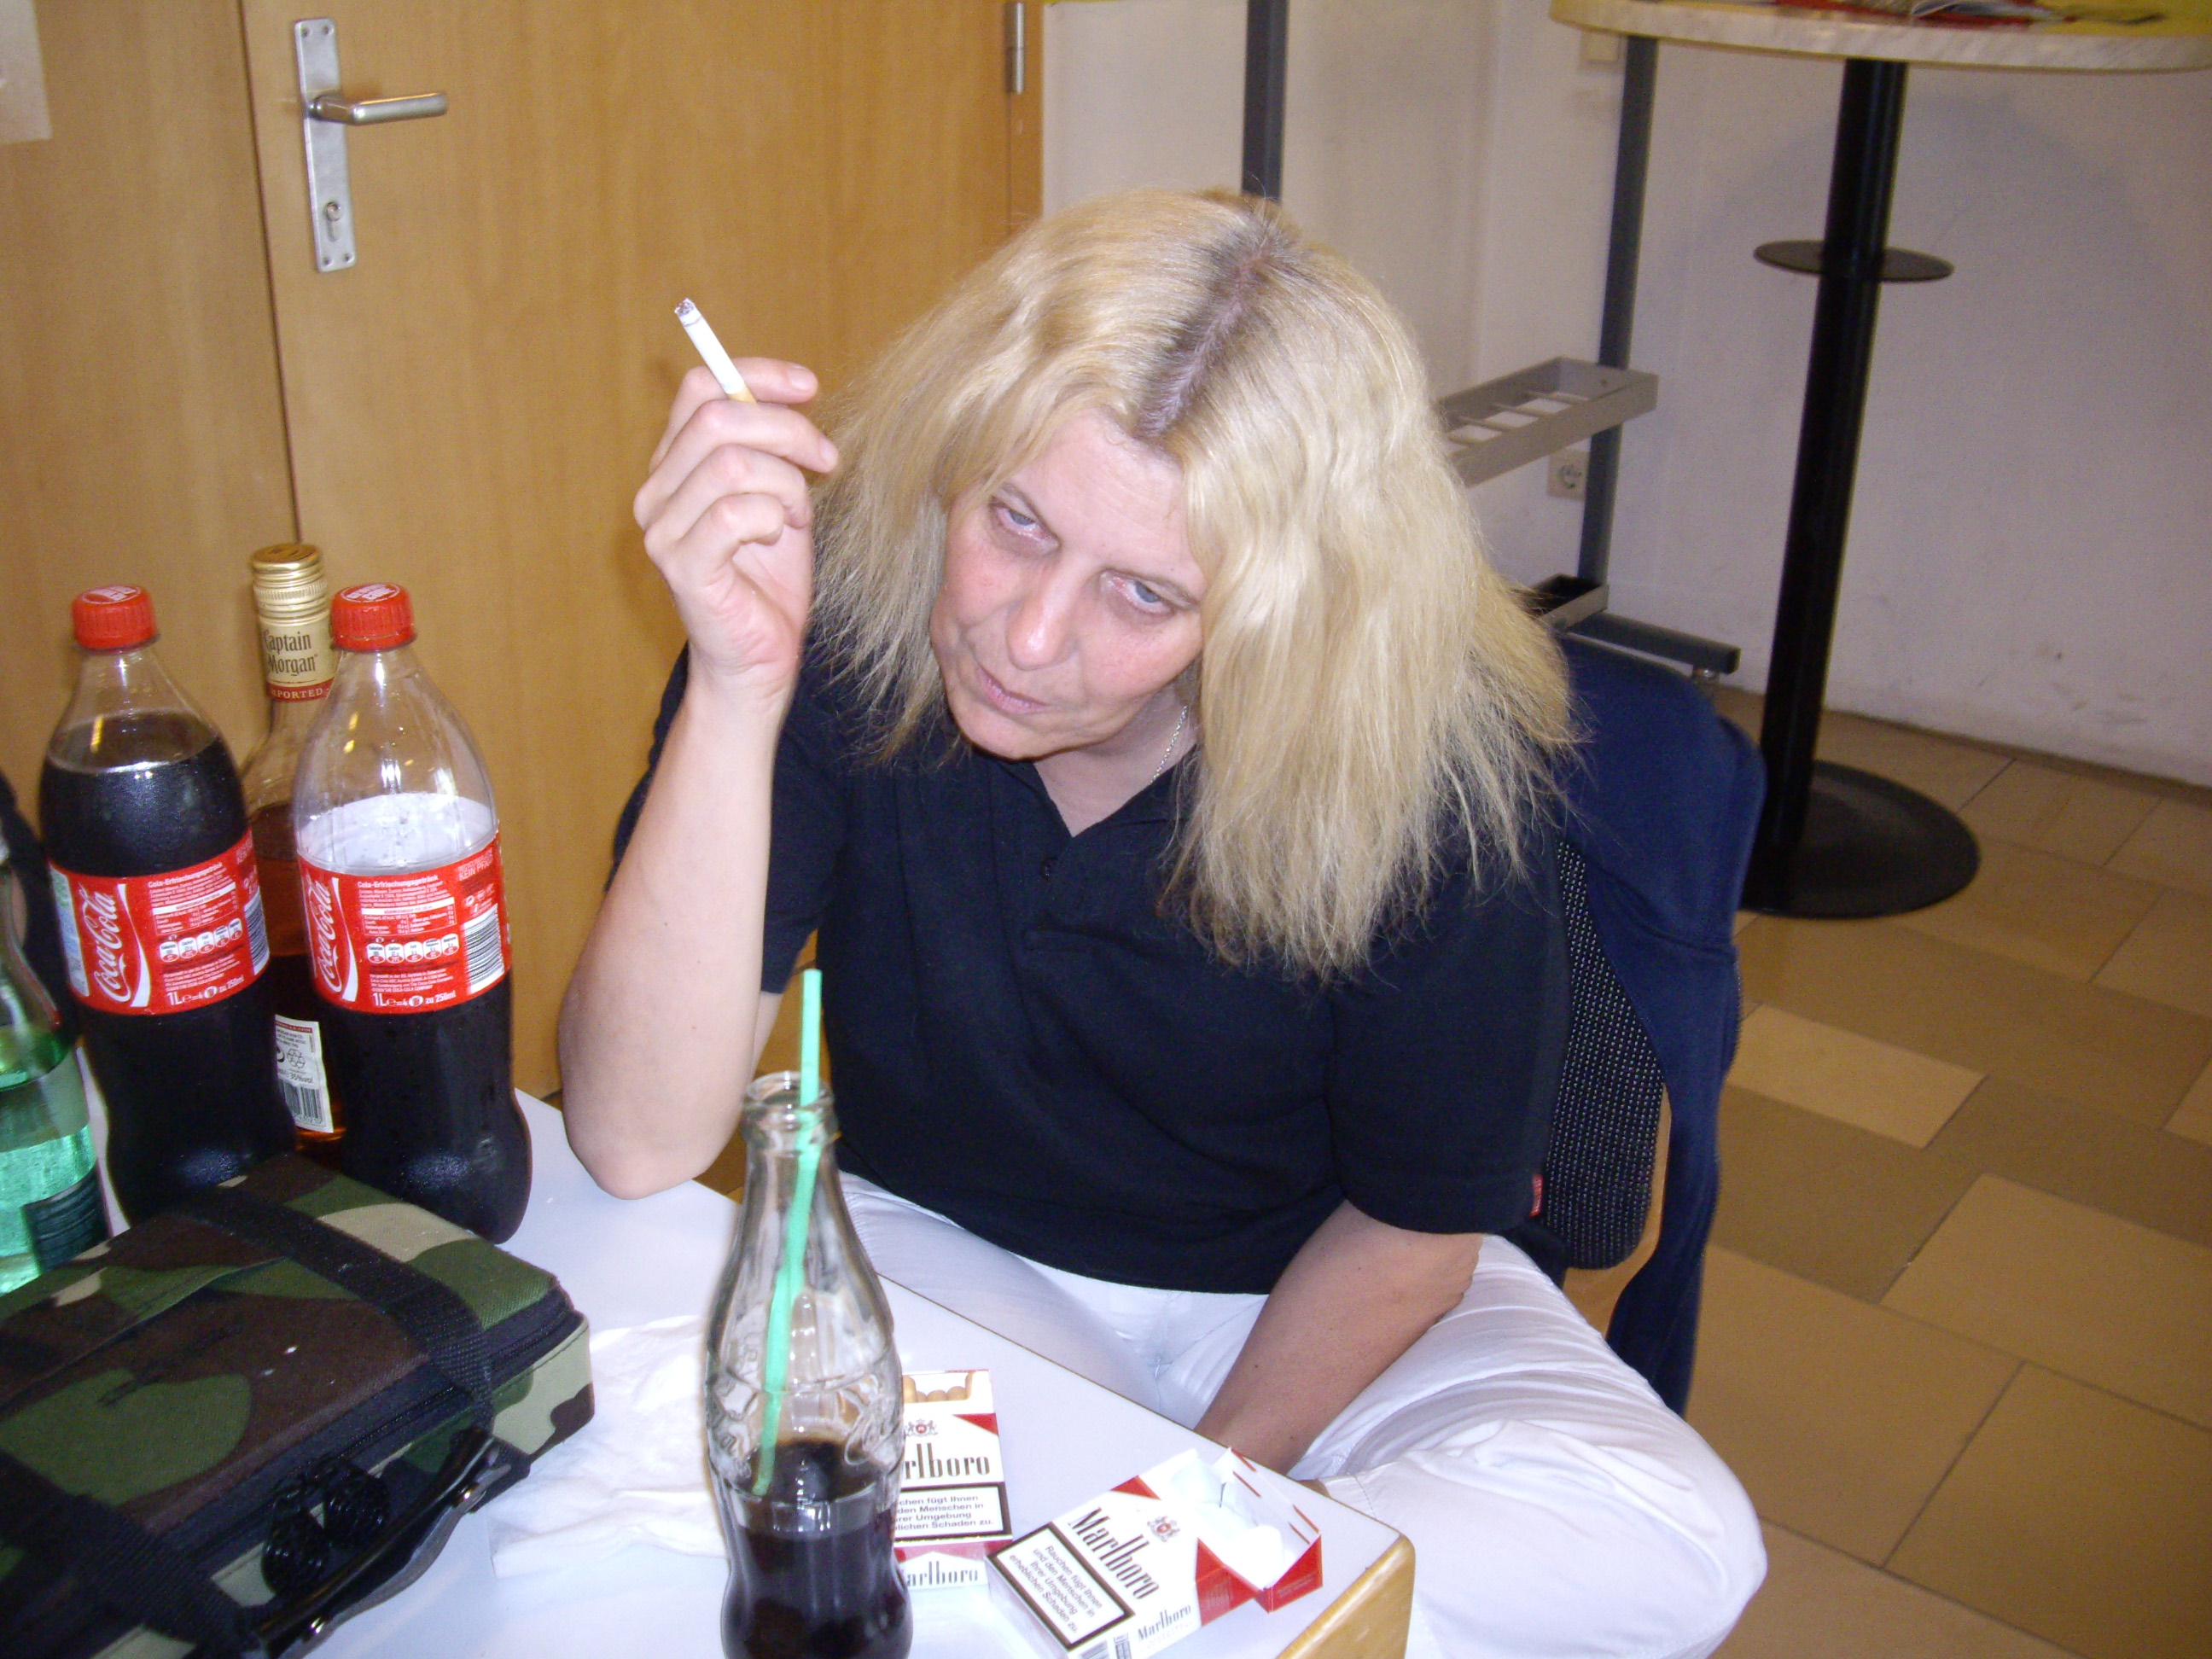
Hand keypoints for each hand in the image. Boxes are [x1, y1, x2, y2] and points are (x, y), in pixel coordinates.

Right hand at [634, 362, 839, 701]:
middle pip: (719, 419)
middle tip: (826, 461)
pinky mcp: (681, 566)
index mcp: (675, 465)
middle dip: (788, 431)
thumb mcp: (778, 496)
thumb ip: (771, 447)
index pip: (701, 388)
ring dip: (784, 484)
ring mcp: (662, 530)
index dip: (757, 377)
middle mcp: (656, 491)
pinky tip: (778, 538)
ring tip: (795, 516)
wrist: (759, 658)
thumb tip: (792, 390)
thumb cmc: (771, 579)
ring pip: (731, 464)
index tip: (809, 387)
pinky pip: (732, 513)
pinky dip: (771, 518)